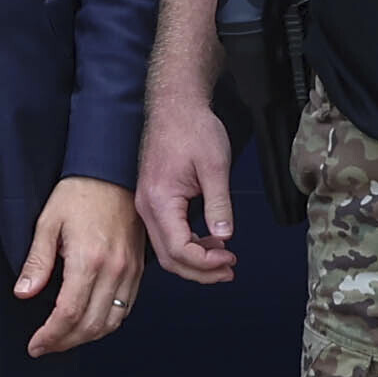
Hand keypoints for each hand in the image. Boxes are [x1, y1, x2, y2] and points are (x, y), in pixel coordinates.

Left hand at [16, 175, 147, 357]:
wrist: (112, 172)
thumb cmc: (78, 193)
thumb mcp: (48, 223)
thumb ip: (37, 262)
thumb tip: (23, 294)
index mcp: (89, 259)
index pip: (69, 313)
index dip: (50, 336)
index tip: (35, 345)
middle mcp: (114, 270)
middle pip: (90, 325)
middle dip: (64, 343)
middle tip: (44, 347)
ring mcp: (130, 271)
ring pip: (111, 323)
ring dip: (86, 338)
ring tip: (63, 340)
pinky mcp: (137, 270)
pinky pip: (125, 309)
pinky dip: (106, 324)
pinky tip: (88, 324)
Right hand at [136, 89, 236, 285]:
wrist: (175, 104)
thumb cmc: (193, 128)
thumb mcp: (215, 166)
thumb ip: (219, 205)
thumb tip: (224, 238)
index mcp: (160, 200)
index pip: (179, 249)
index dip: (205, 263)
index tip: (230, 259)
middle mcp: (147, 207)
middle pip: (169, 258)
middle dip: (200, 271)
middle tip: (229, 270)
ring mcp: (147, 204)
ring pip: (167, 250)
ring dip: (195, 261)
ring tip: (224, 259)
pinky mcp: (154, 201)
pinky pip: (167, 235)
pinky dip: (188, 246)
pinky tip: (211, 243)